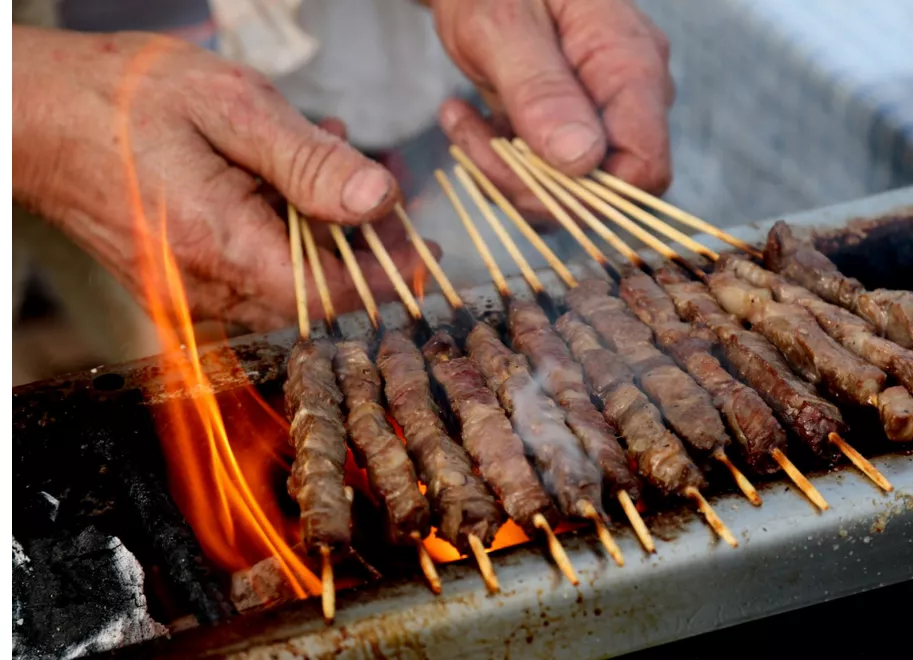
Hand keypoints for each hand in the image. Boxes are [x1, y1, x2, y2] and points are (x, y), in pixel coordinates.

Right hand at [13, 26, 434, 332]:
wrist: (33, 116)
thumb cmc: (123, 97)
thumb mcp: (232, 105)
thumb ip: (310, 160)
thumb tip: (381, 199)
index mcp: (219, 246)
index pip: (331, 295)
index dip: (385, 274)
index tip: (422, 248)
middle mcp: (203, 287)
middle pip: (316, 294)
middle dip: (360, 247)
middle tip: (384, 191)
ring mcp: (188, 292)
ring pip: (288, 283)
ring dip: (323, 233)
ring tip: (326, 159)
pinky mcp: (180, 285)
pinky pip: (253, 273)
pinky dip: (283, 234)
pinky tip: (283, 178)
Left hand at [431, 0, 672, 220]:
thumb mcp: (503, 24)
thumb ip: (541, 90)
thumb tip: (579, 160)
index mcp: (631, 64)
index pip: (644, 168)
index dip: (587, 193)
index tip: (520, 171)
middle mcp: (629, 95)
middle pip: (602, 187)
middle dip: (530, 183)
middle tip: (469, 136)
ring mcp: (602, 111)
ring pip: (568, 188)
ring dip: (505, 172)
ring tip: (457, 119)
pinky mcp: (570, 123)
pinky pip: (546, 173)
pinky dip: (501, 161)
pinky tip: (466, 119)